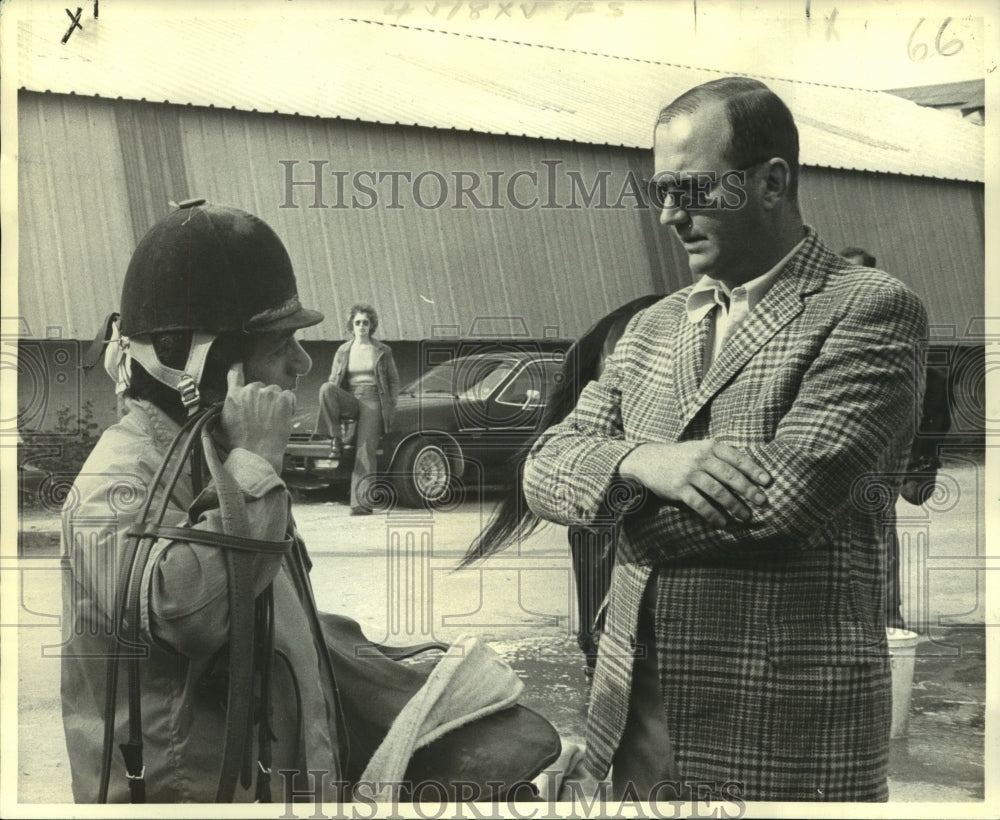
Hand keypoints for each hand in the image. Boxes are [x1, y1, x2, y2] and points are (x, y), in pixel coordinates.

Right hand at [220, 363, 294, 471]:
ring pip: (275, 391)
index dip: (238, 368)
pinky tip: (283, 418)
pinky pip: (289, 396)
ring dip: (276, 401)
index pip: (235, 374)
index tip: (240, 364)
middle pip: (260, 386)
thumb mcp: (225, 422)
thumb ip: (230, 406)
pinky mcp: (283, 399)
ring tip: (273, 419)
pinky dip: (288, 405)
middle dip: (262, 398)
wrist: (257, 453)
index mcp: (234, 396)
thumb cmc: (241, 443)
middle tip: (263, 416)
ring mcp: (268, 393)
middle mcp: (251, 390)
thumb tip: (234, 402)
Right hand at [619, 440, 770, 527]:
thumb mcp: (699, 449)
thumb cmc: (680, 457)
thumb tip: (749, 472)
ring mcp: (689, 474)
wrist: (647, 460)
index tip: (767, 481)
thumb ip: (720, 456)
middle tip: (762, 502)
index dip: (753, 470)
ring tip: (745, 516)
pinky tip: (722, 523)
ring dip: (734, 506)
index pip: (736, 458)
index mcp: (709, 447)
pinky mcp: (678, 489)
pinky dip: (713, 515)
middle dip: (748, 490)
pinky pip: (700, 504)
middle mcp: (700, 458)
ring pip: (717, 491)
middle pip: (729, 475)